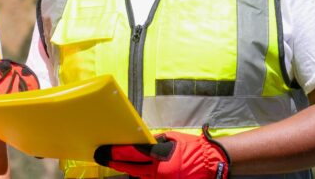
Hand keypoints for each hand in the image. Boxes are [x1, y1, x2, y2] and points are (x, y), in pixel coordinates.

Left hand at [94, 125, 229, 178]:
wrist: (211, 163)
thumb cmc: (192, 148)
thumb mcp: (171, 138)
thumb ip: (155, 141)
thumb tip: (141, 141)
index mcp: (160, 156)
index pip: (132, 154)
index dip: (116, 153)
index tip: (103, 151)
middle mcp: (159, 171)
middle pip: (131, 168)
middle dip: (116, 163)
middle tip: (103, 158)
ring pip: (138, 177)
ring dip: (130, 171)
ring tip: (120, 163)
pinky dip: (142, 176)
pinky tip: (137, 172)